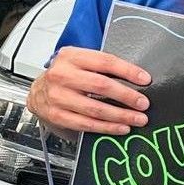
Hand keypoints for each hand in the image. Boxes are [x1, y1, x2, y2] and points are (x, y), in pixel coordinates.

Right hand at [26, 47, 151, 134]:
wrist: (38, 92)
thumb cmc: (66, 76)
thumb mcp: (81, 63)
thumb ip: (104, 68)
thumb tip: (137, 79)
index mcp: (71, 56)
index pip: (104, 61)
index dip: (127, 71)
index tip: (145, 79)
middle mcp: (62, 74)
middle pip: (101, 85)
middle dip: (127, 96)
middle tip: (143, 103)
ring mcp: (57, 96)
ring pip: (95, 108)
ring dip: (121, 115)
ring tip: (138, 118)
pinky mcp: (57, 115)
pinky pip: (87, 124)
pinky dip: (108, 127)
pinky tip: (121, 128)